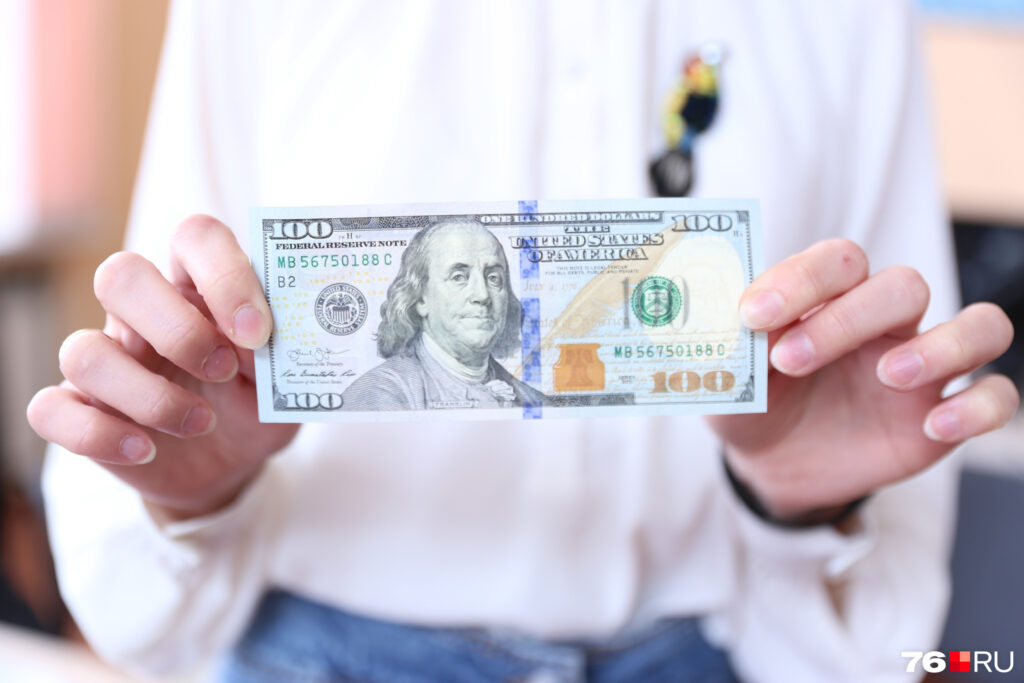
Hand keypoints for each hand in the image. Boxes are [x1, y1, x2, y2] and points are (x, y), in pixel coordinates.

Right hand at [28, 215, 298, 519]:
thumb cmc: (255, 405)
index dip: (225, 274)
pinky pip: (51, 408)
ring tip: (201, 423)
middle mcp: (143, 312)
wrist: (230, 465)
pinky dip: (99, 434)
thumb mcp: (281, 382)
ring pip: (83, 351)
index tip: (258, 331)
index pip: (195, 238)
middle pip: (121, 276)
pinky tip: (145, 450)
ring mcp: (106, 358)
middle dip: (176, 328)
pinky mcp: (78, 407)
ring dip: (149, 396)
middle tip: (223, 369)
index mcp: (197, 286)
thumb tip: (261, 339)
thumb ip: (276, 355)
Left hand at [706, 239, 1018, 521]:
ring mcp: (921, 365)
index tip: (751, 314)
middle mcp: (882, 321)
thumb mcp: (727, 380)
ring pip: (979, 326)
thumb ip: (730, 350)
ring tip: (889, 376)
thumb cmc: (752, 402)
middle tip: (790, 358)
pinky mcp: (942, 412)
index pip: (837, 262)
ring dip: (943, 346)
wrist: (771, 464)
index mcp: (830, 297)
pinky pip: (997, 395)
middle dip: (847, 318)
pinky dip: (979, 407)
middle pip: (902, 287)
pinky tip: (935, 427)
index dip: (800, 280)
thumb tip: (726, 323)